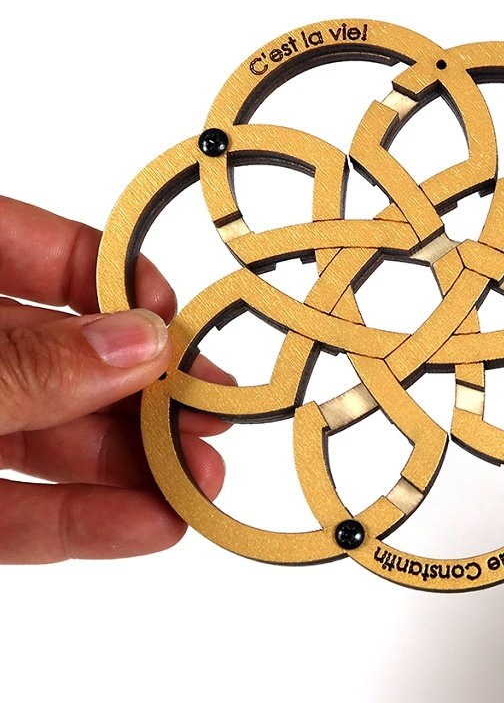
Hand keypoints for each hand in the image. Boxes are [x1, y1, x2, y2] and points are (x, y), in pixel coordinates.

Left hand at [0, 196, 226, 561]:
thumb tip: (141, 343)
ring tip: (199, 485)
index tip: (178, 322)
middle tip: (212, 417)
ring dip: (129, 465)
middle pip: (60, 355)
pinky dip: (77, 521)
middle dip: (142, 391)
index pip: (33, 249)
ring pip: (46, 436)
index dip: (114, 279)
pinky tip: (148, 524)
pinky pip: (9, 510)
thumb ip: (25, 366)